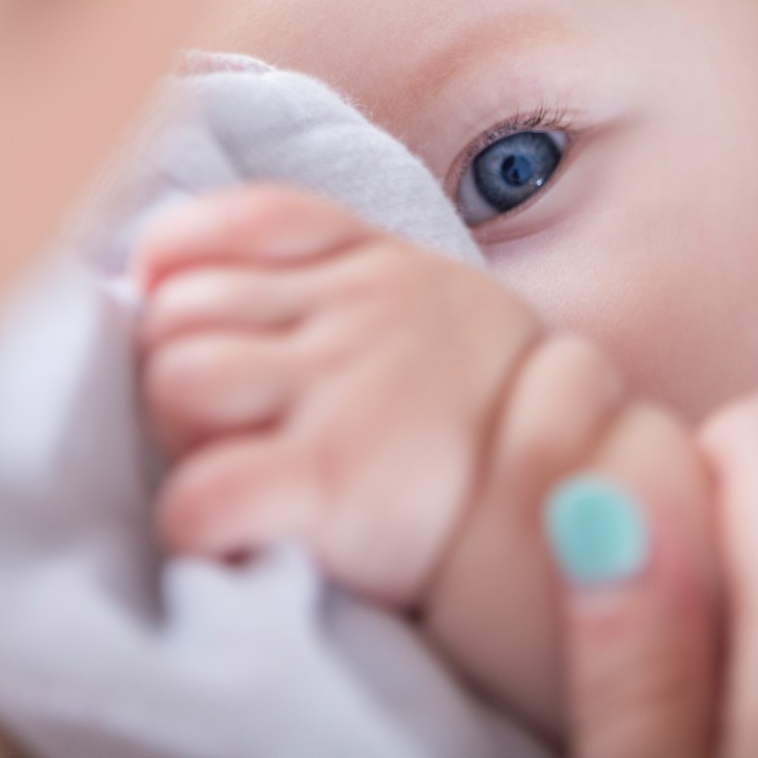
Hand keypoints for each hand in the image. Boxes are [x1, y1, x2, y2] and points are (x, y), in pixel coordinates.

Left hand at [132, 185, 542, 604]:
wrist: (583, 512)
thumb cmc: (486, 428)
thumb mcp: (438, 313)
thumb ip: (340, 280)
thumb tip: (186, 277)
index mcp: (382, 264)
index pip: (247, 220)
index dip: (182, 260)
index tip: (173, 303)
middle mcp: (361, 312)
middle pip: (184, 306)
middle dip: (180, 367)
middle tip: (228, 425)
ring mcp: (347, 392)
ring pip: (177, 380)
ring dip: (182, 440)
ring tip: (238, 468)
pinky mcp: (335, 482)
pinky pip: (200, 494)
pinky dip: (197, 524)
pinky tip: (240, 537)